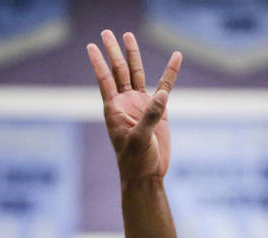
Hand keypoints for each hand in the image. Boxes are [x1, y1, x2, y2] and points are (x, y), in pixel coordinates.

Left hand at [87, 30, 181, 179]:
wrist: (147, 175)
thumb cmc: (136, 161)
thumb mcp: (140, 139)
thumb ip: (149, 116)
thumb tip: (162, 94)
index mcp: (114, 109)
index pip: (105, 80)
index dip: (98, 62)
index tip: (91, 46)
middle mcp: (126, 103)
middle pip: (119, 70)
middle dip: (113, 51)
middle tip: (107, 32)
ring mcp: (142, 105)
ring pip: (137, 74)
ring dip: (133, 55)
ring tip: (128, 35)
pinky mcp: (159, 111)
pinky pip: (165, 87)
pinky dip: (170, 72)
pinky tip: (176, 57)